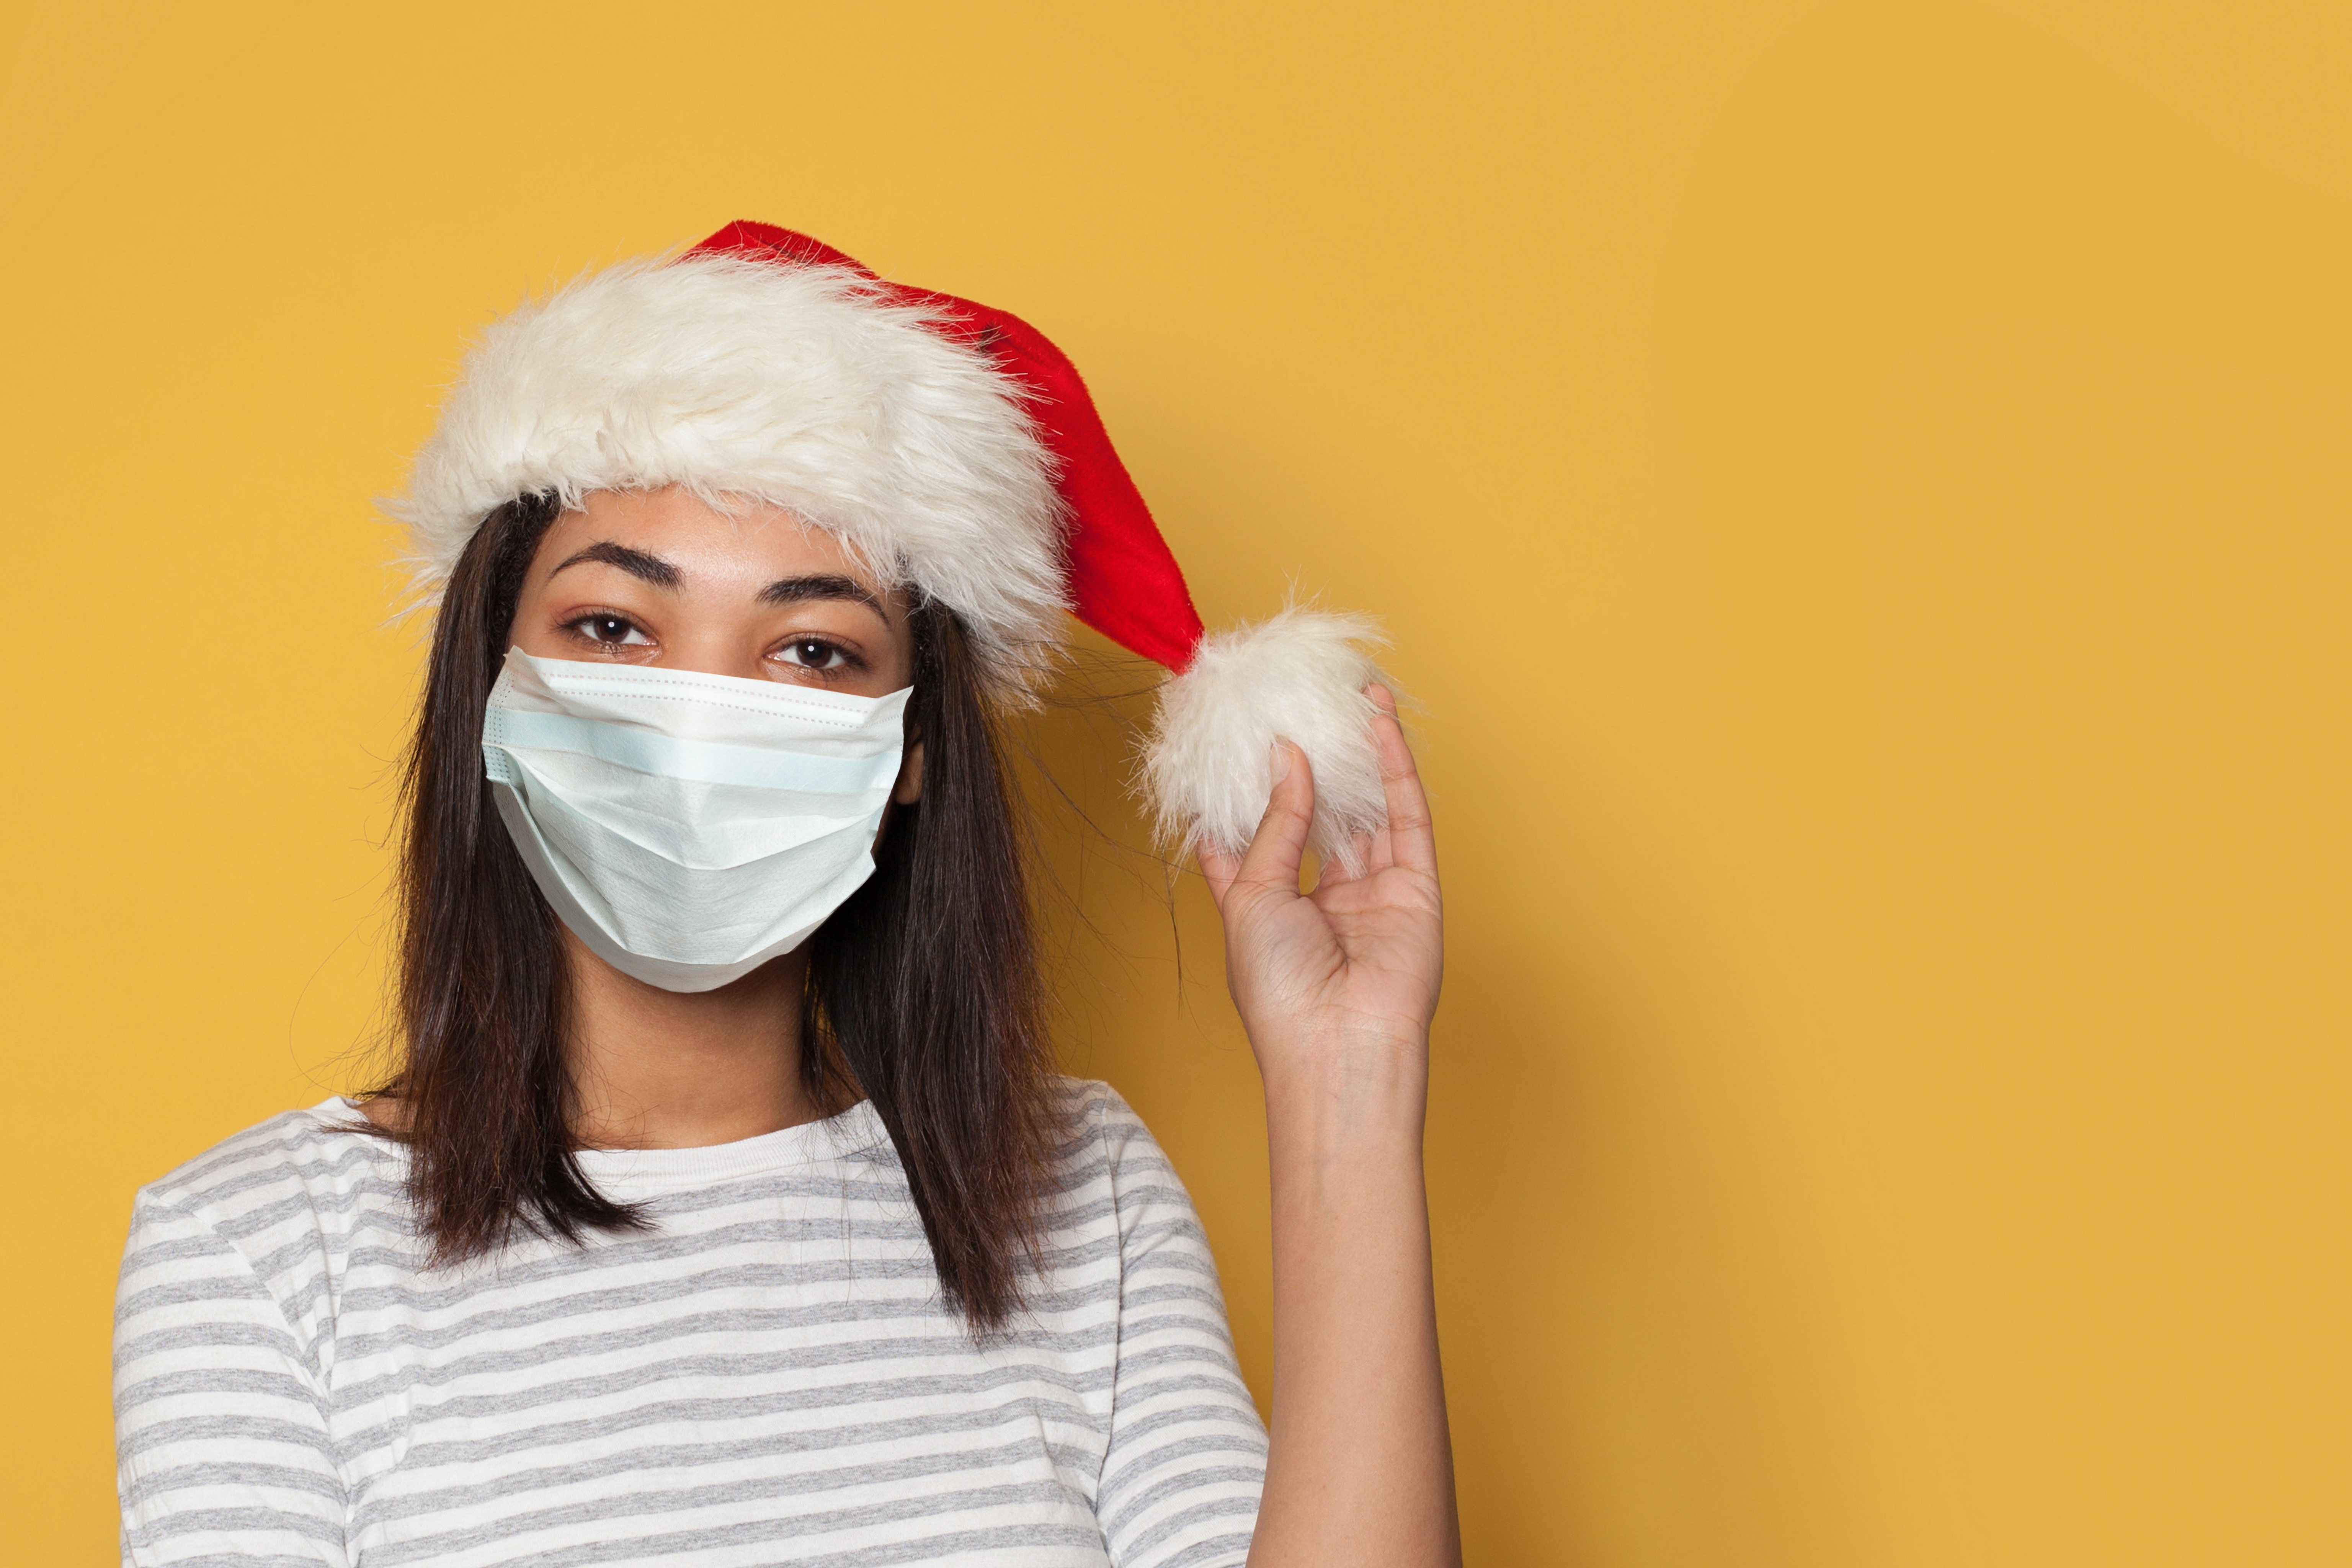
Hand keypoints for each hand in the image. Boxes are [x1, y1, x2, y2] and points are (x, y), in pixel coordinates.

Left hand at [1198, 686, 1442, 1082]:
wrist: (1338, 1048)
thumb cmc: (1280, 990)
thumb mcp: (1252, 896)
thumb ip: (1274, 823)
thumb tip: (1285, 757)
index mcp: (1270, 910)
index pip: (1256, 840)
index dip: (1248, 793)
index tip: (1237, 741)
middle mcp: (1323, 900)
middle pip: (1319, 816)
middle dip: (1312, 761)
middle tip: (1299, 702)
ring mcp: (1373, 894)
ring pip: (1366, 809)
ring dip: (1357, 752)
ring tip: (1347, 691)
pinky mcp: (1416, 890)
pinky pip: (1406, 819)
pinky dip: (1395, 770)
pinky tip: (1379, 724)